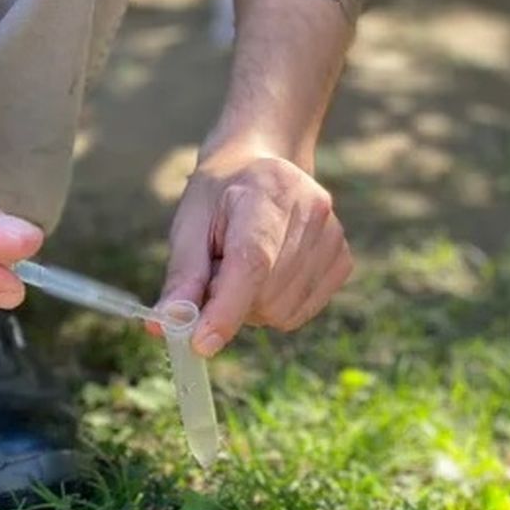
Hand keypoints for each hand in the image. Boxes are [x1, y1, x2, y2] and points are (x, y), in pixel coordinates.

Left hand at [159, 143, 352, 355]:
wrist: (262, 166)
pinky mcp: (342, 259)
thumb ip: (183, 276)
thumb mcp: (189, 225)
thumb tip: (166, 326)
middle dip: (230, 301)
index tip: (201, 344)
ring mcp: (332, 236)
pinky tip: (267, 275)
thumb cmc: (219, 197)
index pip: (252, 262)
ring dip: (251, 306)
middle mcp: (310, 210)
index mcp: (267, 192)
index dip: (226, 309)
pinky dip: (275, 307)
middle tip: (217, 270)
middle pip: (265, 296)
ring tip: (243, 267)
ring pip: (282, 312)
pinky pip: (300, 313)